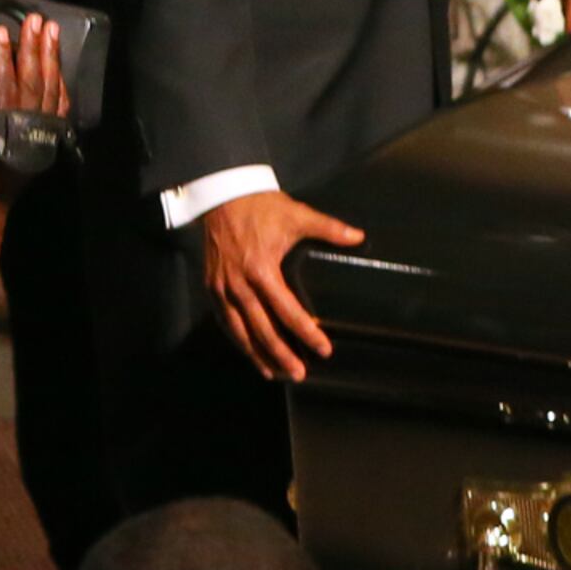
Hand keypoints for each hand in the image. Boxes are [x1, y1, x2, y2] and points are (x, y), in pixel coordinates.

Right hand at [0, 16, 65, 209]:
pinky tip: (57, 63)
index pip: (7, 83)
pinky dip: (59, 82)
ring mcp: (43, 132)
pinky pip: (58, 105)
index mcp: (5, 128)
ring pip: (52, 89)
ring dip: (51, 58)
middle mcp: (30, 128)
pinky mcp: (47, 136)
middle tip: (35, 20)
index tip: (2, 31)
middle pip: (36, 80)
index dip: (4, 56)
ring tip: (50, 31)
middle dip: (35, 48)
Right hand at [199, 188, 367, 382]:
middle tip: (299, 373)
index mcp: (262, 269)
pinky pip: (223, 320)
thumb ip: (329, 229)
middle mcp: (239, 284)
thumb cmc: (261, 207)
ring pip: (239, 330)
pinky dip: (237, 340)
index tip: (323, 349)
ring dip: (257, 354)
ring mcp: (222, 287)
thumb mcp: (297, 215)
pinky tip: (250, 354)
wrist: (222, 196)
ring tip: (275, 373)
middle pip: (261, 328)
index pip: (287, 309)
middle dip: (281, 354)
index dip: (306, 332)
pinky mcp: (212, 286)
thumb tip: (359, 237)